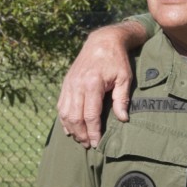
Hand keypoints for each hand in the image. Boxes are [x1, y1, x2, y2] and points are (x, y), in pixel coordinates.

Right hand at [57, 23, 141, 147]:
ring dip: (72, 129)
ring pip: (65, 113)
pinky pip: (61, 106)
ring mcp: (69, 84)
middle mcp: (77, 84)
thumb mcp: (124, 78)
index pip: (90, 115)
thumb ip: (122, 99)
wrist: (102, 41)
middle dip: (81, 134)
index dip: (93, 132)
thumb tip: (123, 120)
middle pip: (75, 117)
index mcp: (92, 83)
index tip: (97, 144)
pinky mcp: (65, 84)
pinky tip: (70, 129)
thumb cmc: (117, 60)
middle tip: (89, 145)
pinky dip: (64, 119)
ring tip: (81, 139)